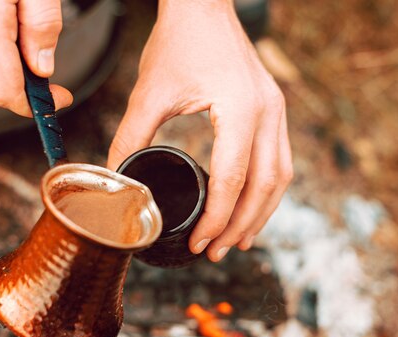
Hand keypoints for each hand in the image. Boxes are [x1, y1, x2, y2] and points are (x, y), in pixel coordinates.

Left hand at [107, 0, 292, 261]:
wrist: (204, 5)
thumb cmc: (178, 40)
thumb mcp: (149, 92)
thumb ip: (131, 136)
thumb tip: (118, 178)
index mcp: (239, 108)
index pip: (232, 179)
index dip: (216, 218)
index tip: (200, 242)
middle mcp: (267, 111)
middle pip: (265, 186)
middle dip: (241, 225)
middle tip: (217, 251)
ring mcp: (276, 109)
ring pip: (280, 177)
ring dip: (260, 213)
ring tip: (237, 240)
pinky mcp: (273, 108)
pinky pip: (279, 160)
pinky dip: (265, 190)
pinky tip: (251, 205)